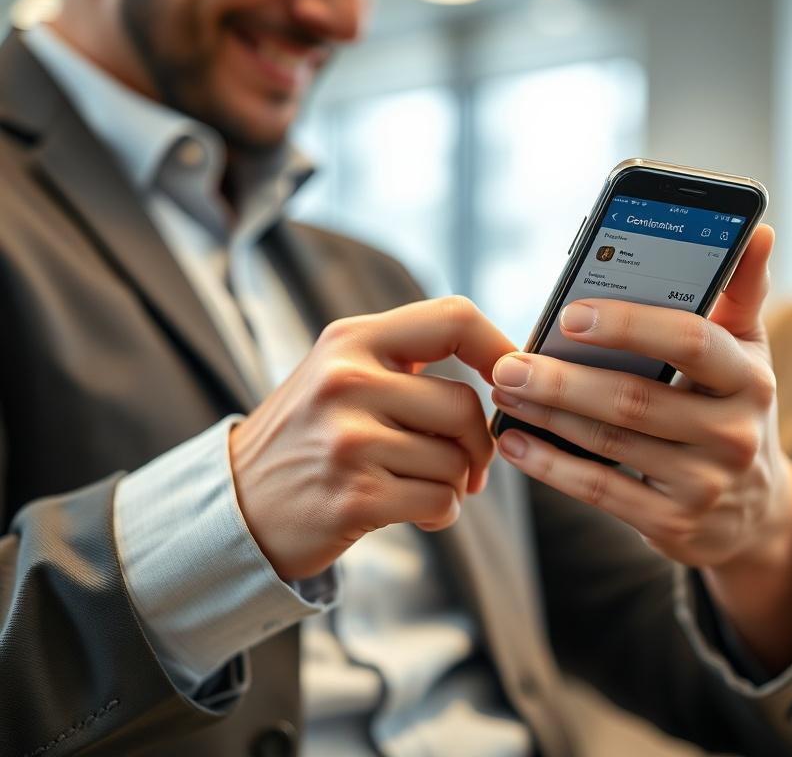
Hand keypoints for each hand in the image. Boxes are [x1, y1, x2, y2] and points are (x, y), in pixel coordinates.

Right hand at [230, 297, 514, 580]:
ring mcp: (349, 439)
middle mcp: (347, 380)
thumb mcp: (339, 376)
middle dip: (478, 444)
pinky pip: (441, 501)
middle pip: (465, 403)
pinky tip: (415, 513)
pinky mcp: (356, 496)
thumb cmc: (308, 440)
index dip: (500, 348)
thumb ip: (406, 363)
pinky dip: (441, 513)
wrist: (237, 508)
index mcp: (350, 340)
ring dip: (455, 484)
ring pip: (456, 460)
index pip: (453, 318)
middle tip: (468, 466)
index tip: (513, 379)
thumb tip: (507, 370)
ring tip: (421, 488)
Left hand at [490, 226, 791, 668]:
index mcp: (749, 378)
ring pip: (610, 444)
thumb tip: (758, 230)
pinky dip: (552, 467)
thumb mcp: (746, 352)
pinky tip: (515, 443)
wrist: (752, 511)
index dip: (629, 326)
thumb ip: (741, 292)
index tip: (569, 314)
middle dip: (563, 381)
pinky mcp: (673, 524)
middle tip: (507, 363)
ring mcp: (704, 485)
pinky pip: (601, 493)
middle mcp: (733, 434)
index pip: (692, 342)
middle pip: (635, 400)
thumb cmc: (730, 406)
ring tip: (503, 391)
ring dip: (548, 416)